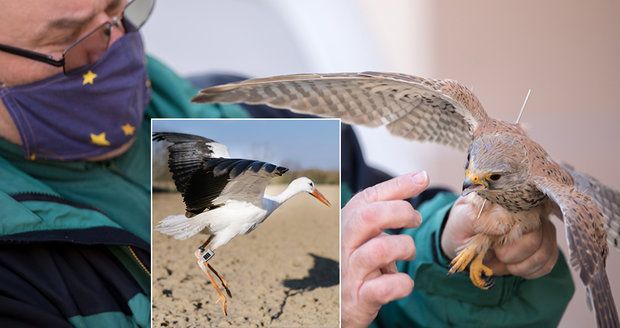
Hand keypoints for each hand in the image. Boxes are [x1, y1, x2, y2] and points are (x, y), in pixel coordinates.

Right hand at [341, 171, 429, 327]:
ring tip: (408, 253)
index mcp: (347, 226)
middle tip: (415, 219)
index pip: (367, 198)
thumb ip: (389, 207)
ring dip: (403, 248)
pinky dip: (401, 284)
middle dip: (399, 212)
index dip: (396, 187)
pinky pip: (384, 288)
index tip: (421, 179)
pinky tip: (404, 282)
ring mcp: (350, 272)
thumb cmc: (362, 265)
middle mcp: (344, 246)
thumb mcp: (370, 234)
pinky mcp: (359, 298)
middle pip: (367, 218)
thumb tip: (420, 176)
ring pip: (378, 250)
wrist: (342, 308)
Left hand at [441, 196, 558, 278]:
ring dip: (520, 264)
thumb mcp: (461, 220)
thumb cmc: (463, 227)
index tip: (493, 244)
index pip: (525, 214)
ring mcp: (541, 228)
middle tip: (495, 252)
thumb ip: (477, 219)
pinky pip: (548, 263)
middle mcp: (531, 209)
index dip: (509, 236)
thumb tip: (504, 225)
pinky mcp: (546, 246)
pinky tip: (514, 266)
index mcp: (511, 198)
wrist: (464, 243)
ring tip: (502, 259)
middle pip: (537, 236)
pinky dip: (529, 270)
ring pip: (545, 251)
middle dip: (512, 253)